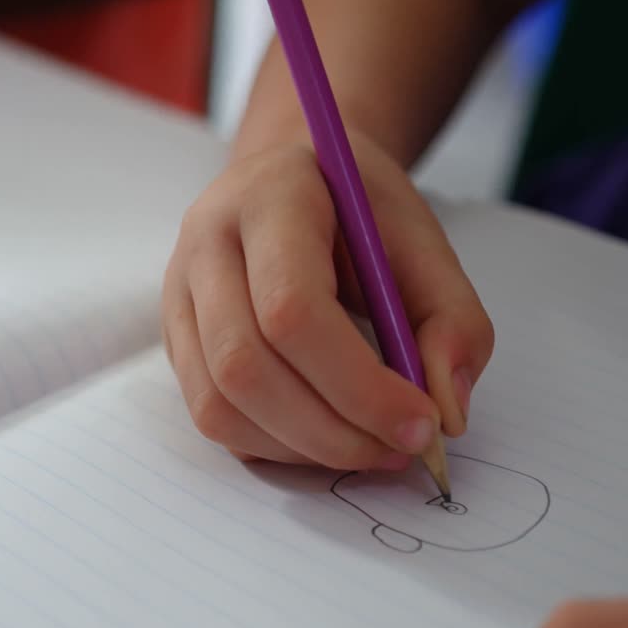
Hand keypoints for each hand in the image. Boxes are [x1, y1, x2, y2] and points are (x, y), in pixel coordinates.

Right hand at [161, 135, 492, 470]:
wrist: (295, 176)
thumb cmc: (359, 210)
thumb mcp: (425, 241)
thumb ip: (452, 320)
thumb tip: (445, 414)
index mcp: (268, 198)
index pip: (291, 309)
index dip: (359, 384)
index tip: (423, 424)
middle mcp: (204, 242)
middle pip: (244, 365)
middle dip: (331, 430)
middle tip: (400, 451)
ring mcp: (177, 292)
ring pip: (219, 403)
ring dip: (301, 448)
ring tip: (367, 448)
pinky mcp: (175, 337)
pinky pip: (211, 415)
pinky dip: (273, 446)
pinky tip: (324, 436)